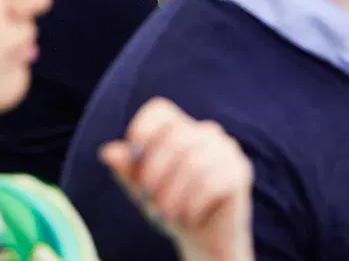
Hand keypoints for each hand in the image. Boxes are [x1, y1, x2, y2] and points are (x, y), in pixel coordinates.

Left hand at [100, 97, 253, 260]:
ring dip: (173, 193)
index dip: (142, 129)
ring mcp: (227, 149)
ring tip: (164, 213)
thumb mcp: (140, 187)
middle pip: (174, 138)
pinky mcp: (240, 172)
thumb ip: (126, 168)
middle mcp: (206, 131)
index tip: (133, 158)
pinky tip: (187, 216)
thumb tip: (107, 152)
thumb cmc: (168, 203)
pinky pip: (213, 181)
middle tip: (146, 199)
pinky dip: (194, 202)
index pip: (160, 111)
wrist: (202, 236)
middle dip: (154, 172)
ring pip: (193, 161)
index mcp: (180, 126)